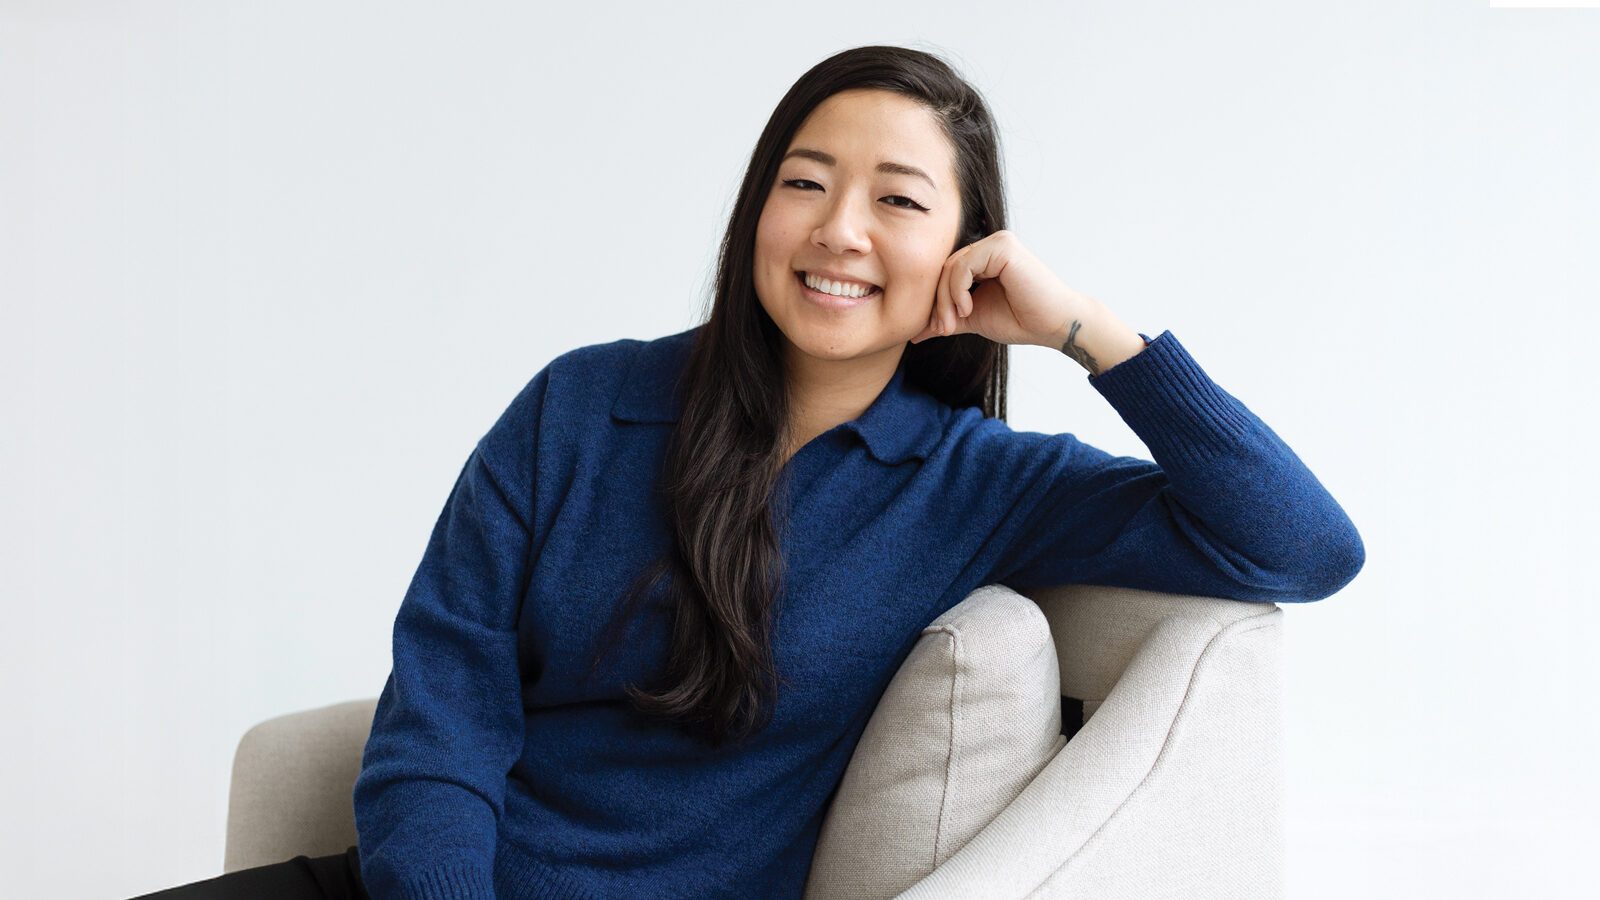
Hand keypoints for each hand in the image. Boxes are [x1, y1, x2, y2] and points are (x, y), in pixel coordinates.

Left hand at [909, 229, 1100, 349]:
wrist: (1054, 325)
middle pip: (944, 268)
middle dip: (938, 302)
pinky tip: (968, 308)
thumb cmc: (1021, 320)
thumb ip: (947, 319)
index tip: (939, 329)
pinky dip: (958, 289)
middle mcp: (989, 245)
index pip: (945, 273)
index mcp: (983, 258)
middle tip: (943, 329)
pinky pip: (964, 265)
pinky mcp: (1003, 246)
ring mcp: (997, 242)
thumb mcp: (974, 318)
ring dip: (946, 299)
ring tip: (954, 322)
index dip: (937, 300)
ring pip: (950, 267)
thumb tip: (913, 332)